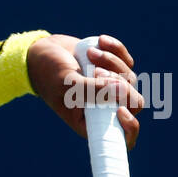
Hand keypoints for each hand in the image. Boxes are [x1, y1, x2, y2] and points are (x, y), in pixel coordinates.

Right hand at [27, 34, 144, 147]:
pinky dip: (115, 49)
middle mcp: (105, 107)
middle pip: (133, 102)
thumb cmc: (50, 74)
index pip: (121, 135)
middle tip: (96, 71)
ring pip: (130, 78)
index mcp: (91, 121)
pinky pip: (127, 60)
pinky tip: (100, 41)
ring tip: (89, 53)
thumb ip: (95, 89)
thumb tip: (124, 90)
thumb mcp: (69, 83)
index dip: (129, 125)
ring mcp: (112, 89)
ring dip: (111, 62)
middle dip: (119, 83)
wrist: (44, 52)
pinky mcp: (114, 69)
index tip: (120, 110)